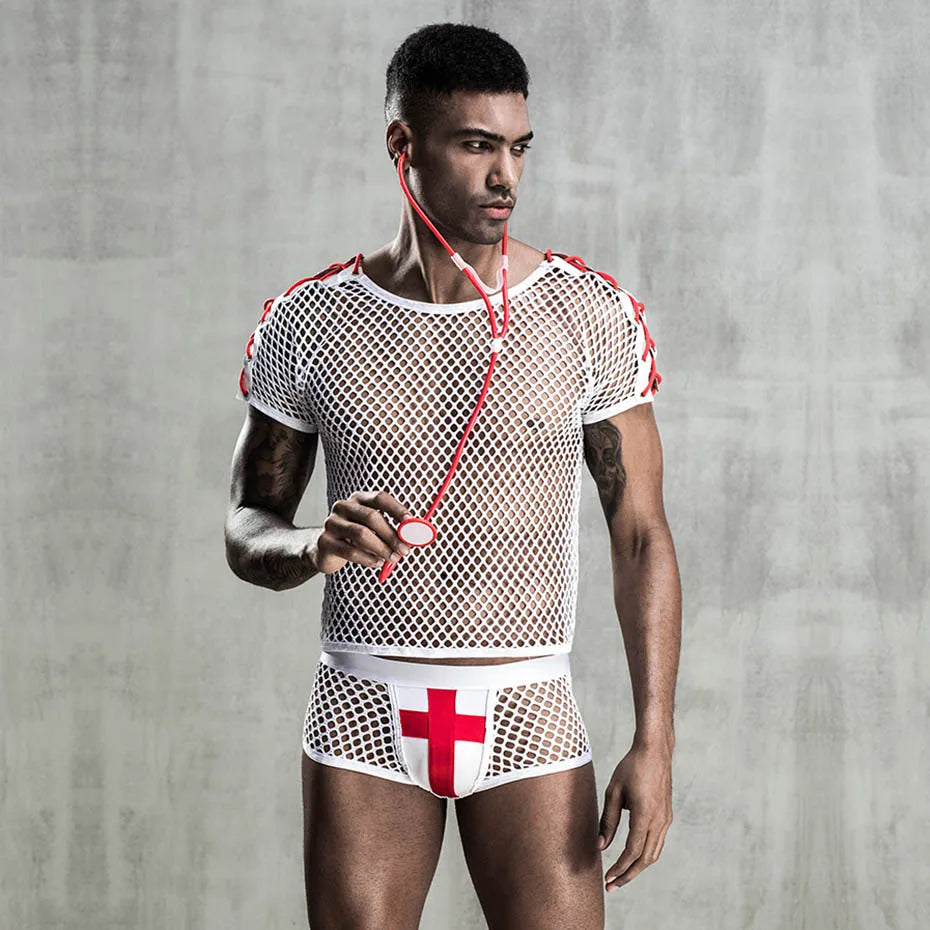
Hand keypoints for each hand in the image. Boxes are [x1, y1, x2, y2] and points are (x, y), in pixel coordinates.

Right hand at [310, 490, 413, 574]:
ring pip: (361, 534)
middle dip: (392, 534)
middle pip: (371, 517)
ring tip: (393, 558)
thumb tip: (415, 536)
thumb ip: (393, 530)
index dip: (397, 509)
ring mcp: (332, 523)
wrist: (327, 550)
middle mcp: (343, 506)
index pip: (380, 498)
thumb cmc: (358, 538)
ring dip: (382, 548)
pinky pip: (350, 551)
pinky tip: (377, 563)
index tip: (411, 522)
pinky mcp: (325, 541)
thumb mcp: (375, 530)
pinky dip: (368, 559)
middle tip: (405, 549)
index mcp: (359, 499)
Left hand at [597, 739, 672, 891]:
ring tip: (621, 876)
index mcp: (645, 815)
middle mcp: (659, 821)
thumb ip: (608, 820)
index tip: (607, 878)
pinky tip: (633, 857)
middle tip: (612, 885)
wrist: (655, 751)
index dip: (619, 868)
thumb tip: (601, 845)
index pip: (632, 852)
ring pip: (654, 853)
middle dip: (628, 875)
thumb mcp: (613, 791)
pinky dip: (645, 855)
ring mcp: (666, 819)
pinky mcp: (666, 815)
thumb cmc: (631, 767)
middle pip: (645, 859)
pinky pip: (657, 842)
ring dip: (637, 867)